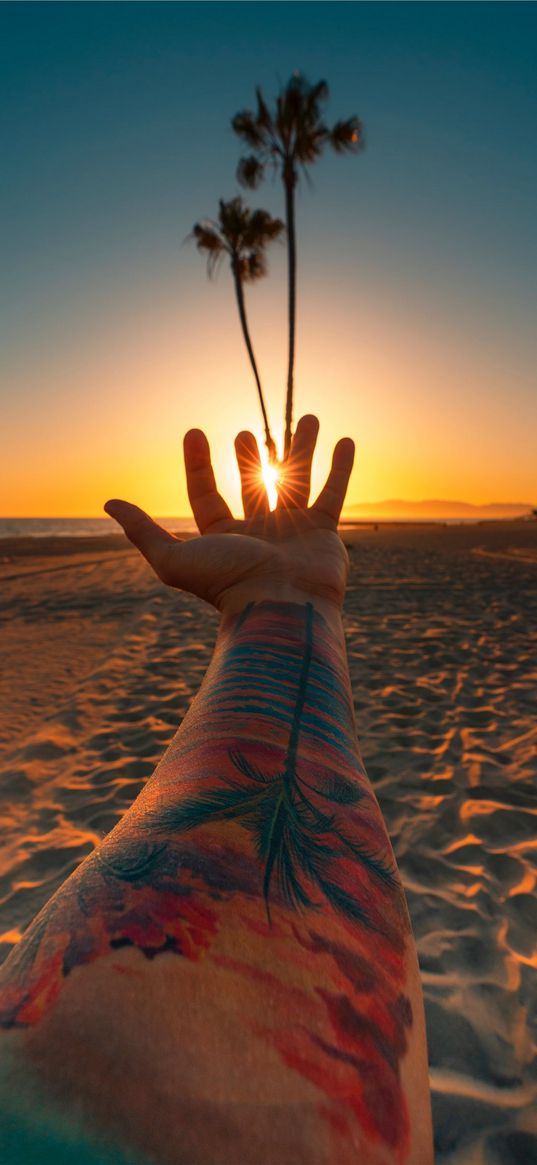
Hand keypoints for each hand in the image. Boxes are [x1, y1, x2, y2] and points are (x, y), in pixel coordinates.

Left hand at [104, 415, 354, 619]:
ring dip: (300, 450)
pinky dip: (340, 468)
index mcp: (222, 538)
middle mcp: (257, 534)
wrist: (281, 607)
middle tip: (244, 433)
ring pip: (295, 482)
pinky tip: (345, 441)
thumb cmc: (227, 584)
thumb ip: (143, 530)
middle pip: (251, 487)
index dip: (198, 464)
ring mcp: (292, 532)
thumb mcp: (173, 558)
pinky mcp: (324, 533)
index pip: (205, 494)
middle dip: (248, 460)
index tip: (194, 431)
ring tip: (306, 418)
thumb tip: (109, 503)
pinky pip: (334, 493)